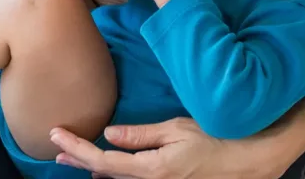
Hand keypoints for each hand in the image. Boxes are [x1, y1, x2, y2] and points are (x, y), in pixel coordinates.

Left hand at [50, 118, 274, 178]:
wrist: (250, 161)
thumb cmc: (217, 139)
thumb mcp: (178, 130)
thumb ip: (141, 135)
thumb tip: (109, 133)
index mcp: (152, 169)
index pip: (103, 160)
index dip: (77, 149)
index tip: (56, 135)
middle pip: (105, 174)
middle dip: (78, 160)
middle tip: (55, 151)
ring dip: (93, 167)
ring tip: (72, 157)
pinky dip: (114, 171)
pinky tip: (105, 167)